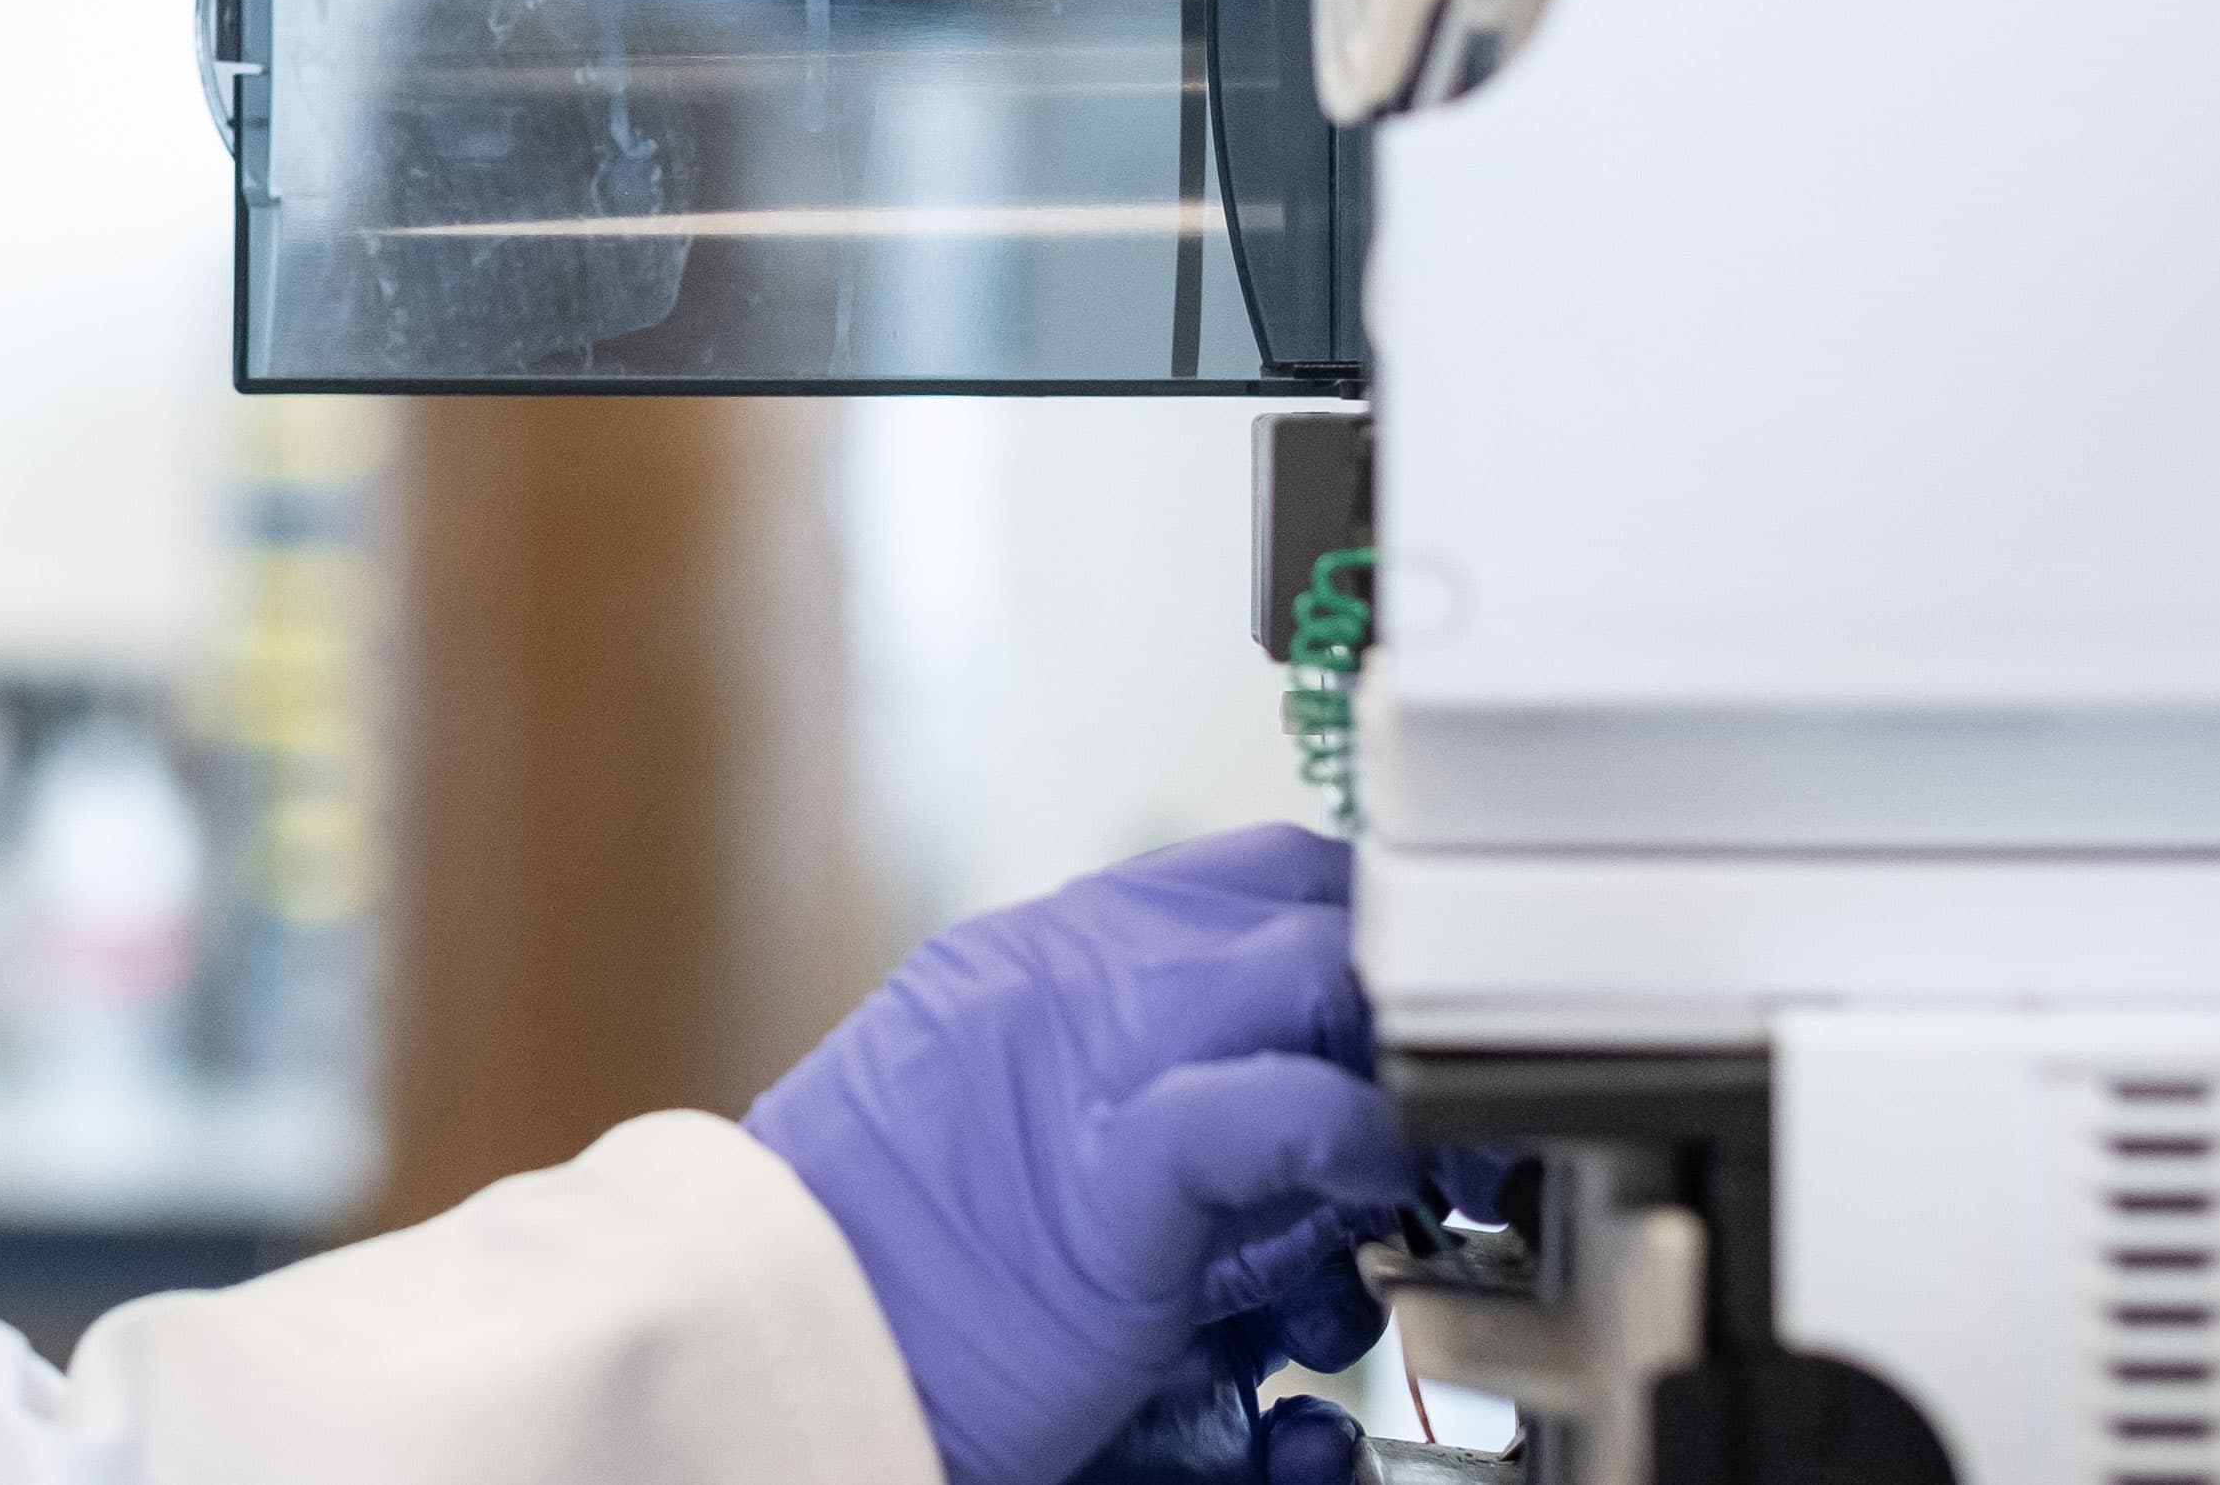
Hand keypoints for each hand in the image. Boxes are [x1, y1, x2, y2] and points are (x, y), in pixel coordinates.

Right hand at [742, 825, 1420, 1484]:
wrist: (766, 1340)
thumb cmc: (880, 1268)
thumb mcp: (998, 1120)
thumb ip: (1118, 1073)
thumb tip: (1256, 1095)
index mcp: (1036, 959)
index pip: (1245, 879)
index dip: (1348, 931)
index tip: (1404, 1003)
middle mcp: (1068, 976)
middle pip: (1296, 913)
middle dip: (1392, 993)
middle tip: (1452, 1081)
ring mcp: (1089, 1057)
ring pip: (1306, 977)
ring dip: (1391, 1061)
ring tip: (1416, 1155)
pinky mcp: (1112, 1174)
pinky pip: (1270, 1108)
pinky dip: (1350, 1128)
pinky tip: (1377, 1168)